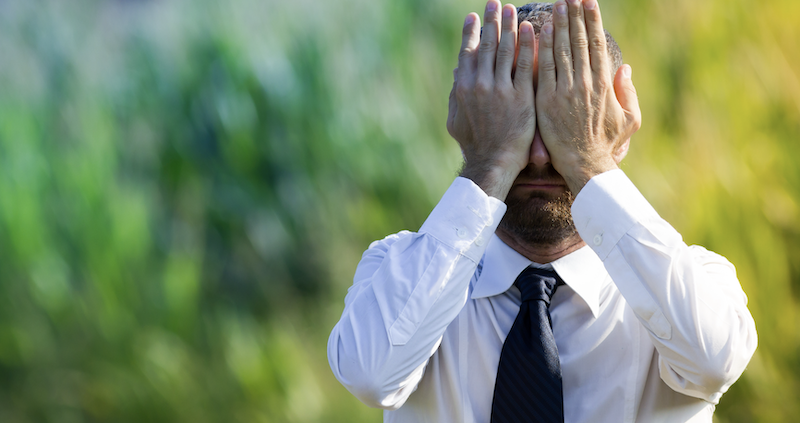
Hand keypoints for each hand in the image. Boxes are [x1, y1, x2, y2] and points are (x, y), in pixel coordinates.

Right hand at [446, 1, 536, 200]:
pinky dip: (527, 45)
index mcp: (463, 88)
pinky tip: (531, 29)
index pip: (467, 52)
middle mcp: (480, 84)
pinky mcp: (522, 96)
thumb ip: (455, 94)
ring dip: (509, 26)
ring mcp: (501, 89)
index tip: (474, 16)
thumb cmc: (475, 144)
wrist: (494, 163)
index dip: (470, 32)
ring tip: (512, 9)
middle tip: (495, 3)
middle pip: (486, 45)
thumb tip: (456, 72)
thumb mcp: (456, 119)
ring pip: (505, 50)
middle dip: (491, 21)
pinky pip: (525, 64)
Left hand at [535, 0, 641, 193]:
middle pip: (579, 41)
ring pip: (561, 50)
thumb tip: (626, 68)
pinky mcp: (547, 100)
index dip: (593, 21)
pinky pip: (543, 68)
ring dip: (559, 25)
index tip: (589, 2)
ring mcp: (565, 90)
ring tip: (558, 5)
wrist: (585, 166)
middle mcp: (585, 83)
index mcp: (605, 84)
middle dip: (575, 16)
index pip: (597, 44)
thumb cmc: (606, 144)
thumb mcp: (629, 120)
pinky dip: (542, 48)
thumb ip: (628, 93)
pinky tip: (540, 31)